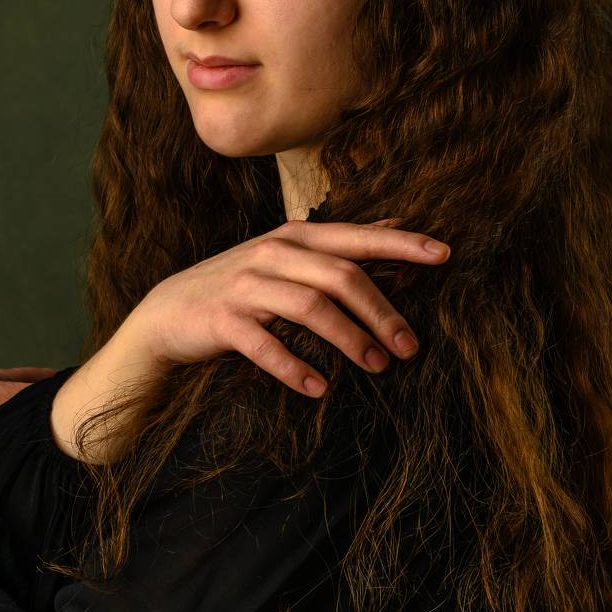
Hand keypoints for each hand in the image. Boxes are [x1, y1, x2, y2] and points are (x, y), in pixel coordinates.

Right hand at [132, 215, 450, 397]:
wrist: (167, 313)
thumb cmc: (240, 288)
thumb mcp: (288, 257)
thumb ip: (339, 245)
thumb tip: (396, 223)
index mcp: (295, 238)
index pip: (357, 238)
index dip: (401, 245)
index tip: (444, 256)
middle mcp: (273, 254)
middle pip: (342, 277)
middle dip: (382, 312)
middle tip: (410, 347)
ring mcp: (247, 286)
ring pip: (311, 308)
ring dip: (349, 340)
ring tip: (376, 368)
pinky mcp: (223, 319)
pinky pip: (265, 344)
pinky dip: (294, 367)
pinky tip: (318, 388)